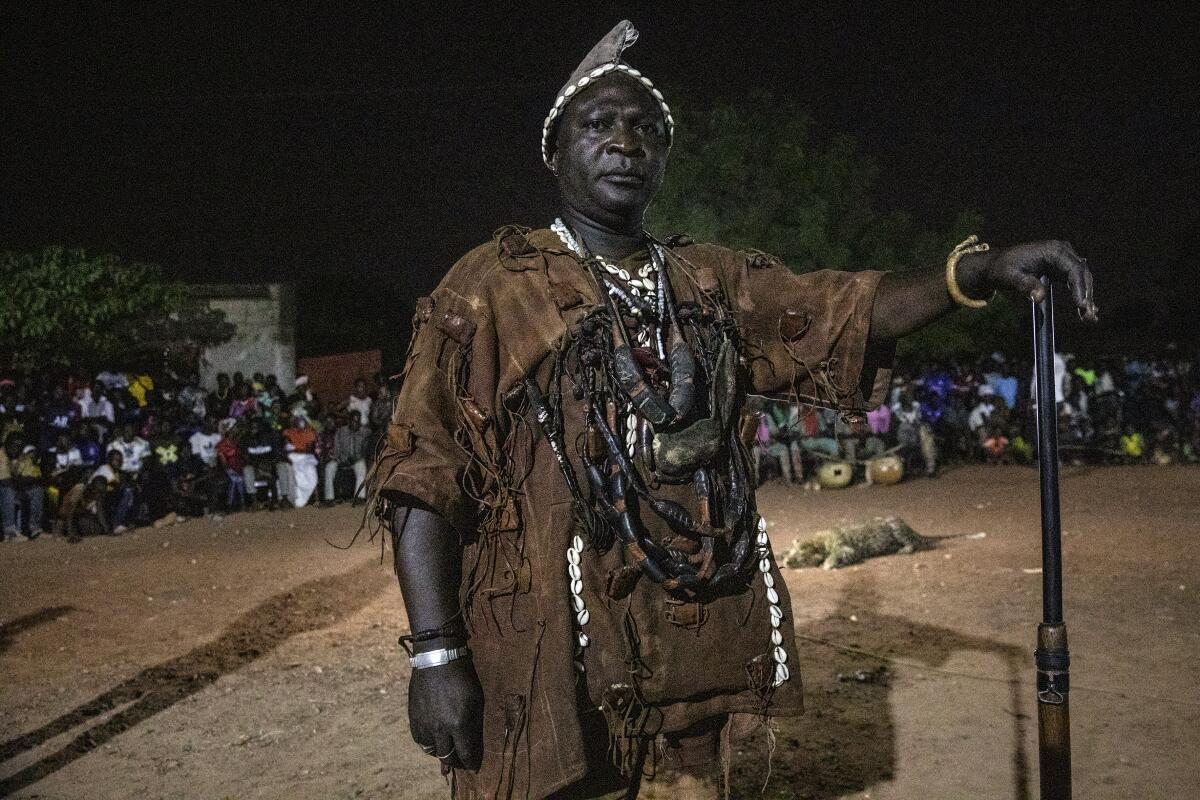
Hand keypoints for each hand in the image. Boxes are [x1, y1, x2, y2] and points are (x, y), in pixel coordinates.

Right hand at [408, 656, 483, 770]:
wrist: (438, 658)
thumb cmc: (463, 677)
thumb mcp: (476, 699)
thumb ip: (473, 723)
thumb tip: (472, 740)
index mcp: (459, 723)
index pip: (466, 753)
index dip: (471, 762)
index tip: (474, 766)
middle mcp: (440, 728)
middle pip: (447, 756)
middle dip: (456, 761)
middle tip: (461, 760)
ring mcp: (425, 723)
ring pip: (432, 750)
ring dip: (440, 753)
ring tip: (447, 751)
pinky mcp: (414, 717)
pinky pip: (420, 740)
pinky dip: (427, 744)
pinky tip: (433, 741)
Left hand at [961, 240, 1097, 320]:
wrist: (996, 264)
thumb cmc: (1002, 269)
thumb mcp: (1010, 277)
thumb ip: (1025, 285)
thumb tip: (1039, 298)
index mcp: (1053, 250)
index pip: (1073, 270)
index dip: (1079, 288)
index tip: (1081, 306)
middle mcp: (1062, 251)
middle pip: (1081, 274)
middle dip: (1086, 296)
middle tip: (1089, 317)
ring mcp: (1063, 258)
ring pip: (1081, 279)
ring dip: (1085, 297)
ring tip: (1089, 317)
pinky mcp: (1061, 267)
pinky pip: (1074, 281)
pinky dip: (1079, 294)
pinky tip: (1084, 309)